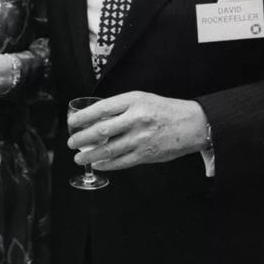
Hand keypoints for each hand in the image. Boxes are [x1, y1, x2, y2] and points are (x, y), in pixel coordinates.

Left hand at [67, 92, 208, 169]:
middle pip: (101, 130)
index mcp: (134, 101)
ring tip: (78, 157)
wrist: (192, 124)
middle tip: (71, 142)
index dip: (83, 116)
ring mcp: (141, 138)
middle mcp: (136, 119)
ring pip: (108, 149)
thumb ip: (121, 108)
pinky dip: (107, 164)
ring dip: (90, 154)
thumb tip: (96, 118)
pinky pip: (121, 161)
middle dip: (82, 137)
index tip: (72, 121)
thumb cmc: (165, 110)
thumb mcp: (142, 99)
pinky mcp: (146, 154)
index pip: (102, 108)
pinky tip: (97, 164)